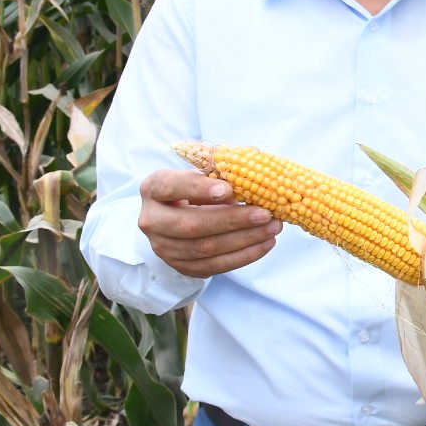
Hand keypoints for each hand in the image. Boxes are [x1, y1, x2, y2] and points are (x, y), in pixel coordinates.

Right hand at [138, 169, 281, 277]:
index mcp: (154, 188)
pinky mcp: (182, 266)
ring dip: (245, 239)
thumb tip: (256, 159)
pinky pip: (215, 265)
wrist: (177, 220)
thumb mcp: (201, 173)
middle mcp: (152, 220)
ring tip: (273, 227)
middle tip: (264, 214)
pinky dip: (244, 256)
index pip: (172, 187)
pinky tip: (266, 243)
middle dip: (232, 220)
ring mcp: (164, 248)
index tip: (229, 189)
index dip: (199, 188)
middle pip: (191, 225)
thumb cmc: (195, 189)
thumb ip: (224, 167)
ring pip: (206, 248)